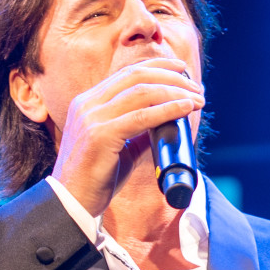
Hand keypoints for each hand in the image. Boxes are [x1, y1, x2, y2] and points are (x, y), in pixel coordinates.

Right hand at [51, 61, 203, 216]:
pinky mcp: (100, 135)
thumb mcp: (118, 148)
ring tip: (197, 99)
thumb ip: (138, 132)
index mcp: (88, 103)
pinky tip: (184, 109)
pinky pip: (141, 117)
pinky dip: (167, 110)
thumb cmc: (96, 178)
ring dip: (175, 92)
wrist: (71, 203)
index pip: (126, 73)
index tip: (181, 68)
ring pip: (141, 92)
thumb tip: (165, 123)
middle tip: (196, 87)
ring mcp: (92, 118)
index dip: (157, 66)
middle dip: (171, 77)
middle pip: (136, 77)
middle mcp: (87, 104)